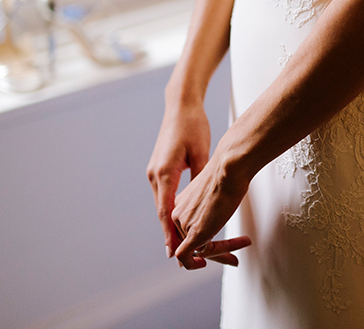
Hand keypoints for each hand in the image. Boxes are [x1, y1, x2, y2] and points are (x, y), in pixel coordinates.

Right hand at [146, 93, 211, 263]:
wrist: (180, 106)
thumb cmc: (193, 125)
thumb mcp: (202, 151)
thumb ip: (202, 175)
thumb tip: (208, 196)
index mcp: (165, 172)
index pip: (166, 212)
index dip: (171, 235)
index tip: (174, 253)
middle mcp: (155, 175)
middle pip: (163, 214)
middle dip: (172, 236)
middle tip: (182, 257)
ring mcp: (155, 173)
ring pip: (163, 207)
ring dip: (172, 226)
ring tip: (183, 248)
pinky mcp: (159, 169)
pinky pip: (165, 196)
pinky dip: (172, 212)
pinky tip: (181, 224)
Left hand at [170, 142, 251, 269]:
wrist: (229, 168)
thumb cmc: (229, 172)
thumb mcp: (217, 189)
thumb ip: (212, 203)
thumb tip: (221, 210)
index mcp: (182, 202)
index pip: (187, 229)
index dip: (199, 242)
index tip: (209, 250)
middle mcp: (178, 213)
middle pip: (191, 242)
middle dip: (213, 252)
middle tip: (230, 258)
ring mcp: (184, 223)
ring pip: (196, 250)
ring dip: (218, 254)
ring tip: (235, 256)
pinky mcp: (194, 233)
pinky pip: (188, 256)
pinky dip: (195, 264)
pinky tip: (207, 264)